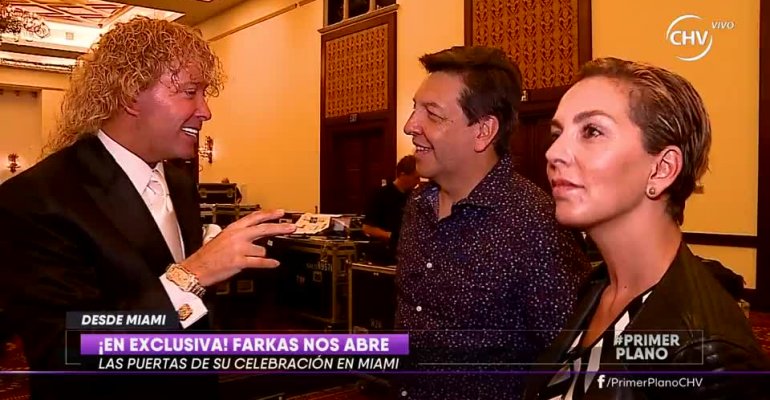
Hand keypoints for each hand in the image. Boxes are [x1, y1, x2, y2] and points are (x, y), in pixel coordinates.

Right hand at [181, 209, 295, 285]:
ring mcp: (239, 248)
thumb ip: (240, 234)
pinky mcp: (239, 261)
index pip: (254, 217)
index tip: (281, 212)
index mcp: (233, 228)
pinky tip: (275, 263)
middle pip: (264, 228)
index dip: (269, 214)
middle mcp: (237, 236)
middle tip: (292, 227)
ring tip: (256, 259)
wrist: (196, 268)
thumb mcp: (223, 238)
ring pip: (262, 249)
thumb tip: (257, 235)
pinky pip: (259, 262)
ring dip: (262, 255)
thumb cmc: (209, 255)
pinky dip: (269, 264)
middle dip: (280, 227)